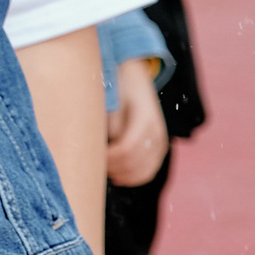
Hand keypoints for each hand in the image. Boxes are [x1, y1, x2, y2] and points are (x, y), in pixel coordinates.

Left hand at [105, 59, 168, 187]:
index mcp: (146, 120)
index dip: (109, 158)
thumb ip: (110, 125)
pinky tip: (118, 176)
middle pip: (135, 163)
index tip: (93, 158)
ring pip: (144, 171)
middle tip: (96, 166)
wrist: (134, 77)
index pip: (127, 149)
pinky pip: (149, 170)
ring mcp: (161, 141)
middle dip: (114, 168)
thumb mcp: (112, 101)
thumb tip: (104, 148)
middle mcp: (157, 133)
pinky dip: (134, 177)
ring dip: (123, 175)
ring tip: (106, 171)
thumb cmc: (119, 88)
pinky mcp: (159, 147)